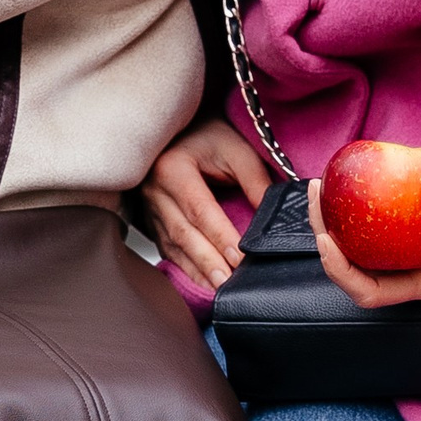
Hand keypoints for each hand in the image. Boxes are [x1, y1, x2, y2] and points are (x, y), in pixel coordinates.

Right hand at [142, 114, 274, 287]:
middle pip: (183, 233)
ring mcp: (148, 208)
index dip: (219, 235)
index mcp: (174, 168)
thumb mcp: (236, 149)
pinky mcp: (150, 221)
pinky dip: (184, 268)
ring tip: (217, 290)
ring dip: (196, 270)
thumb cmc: (209, 136)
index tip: (239, 257)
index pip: (199, 209)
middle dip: (207, 261)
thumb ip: (255, 180)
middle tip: (228, 284)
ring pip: (172, 246)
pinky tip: (201, 283)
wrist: (180, 129)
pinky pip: (166, 249)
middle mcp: (155, 190)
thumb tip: (272, 217)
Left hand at [310, 156, 420, 309]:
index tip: (326, 238)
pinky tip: (343, 181)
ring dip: (332, 224)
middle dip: (325, 240)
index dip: (340, 273)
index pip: (371, 292)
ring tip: (321, 186)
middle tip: (318, 196)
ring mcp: (408, 257)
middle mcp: (412, 274)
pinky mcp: (406, 237)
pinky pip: (369, 230)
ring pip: (356, 251)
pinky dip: (352, 210)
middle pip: (353, 273)